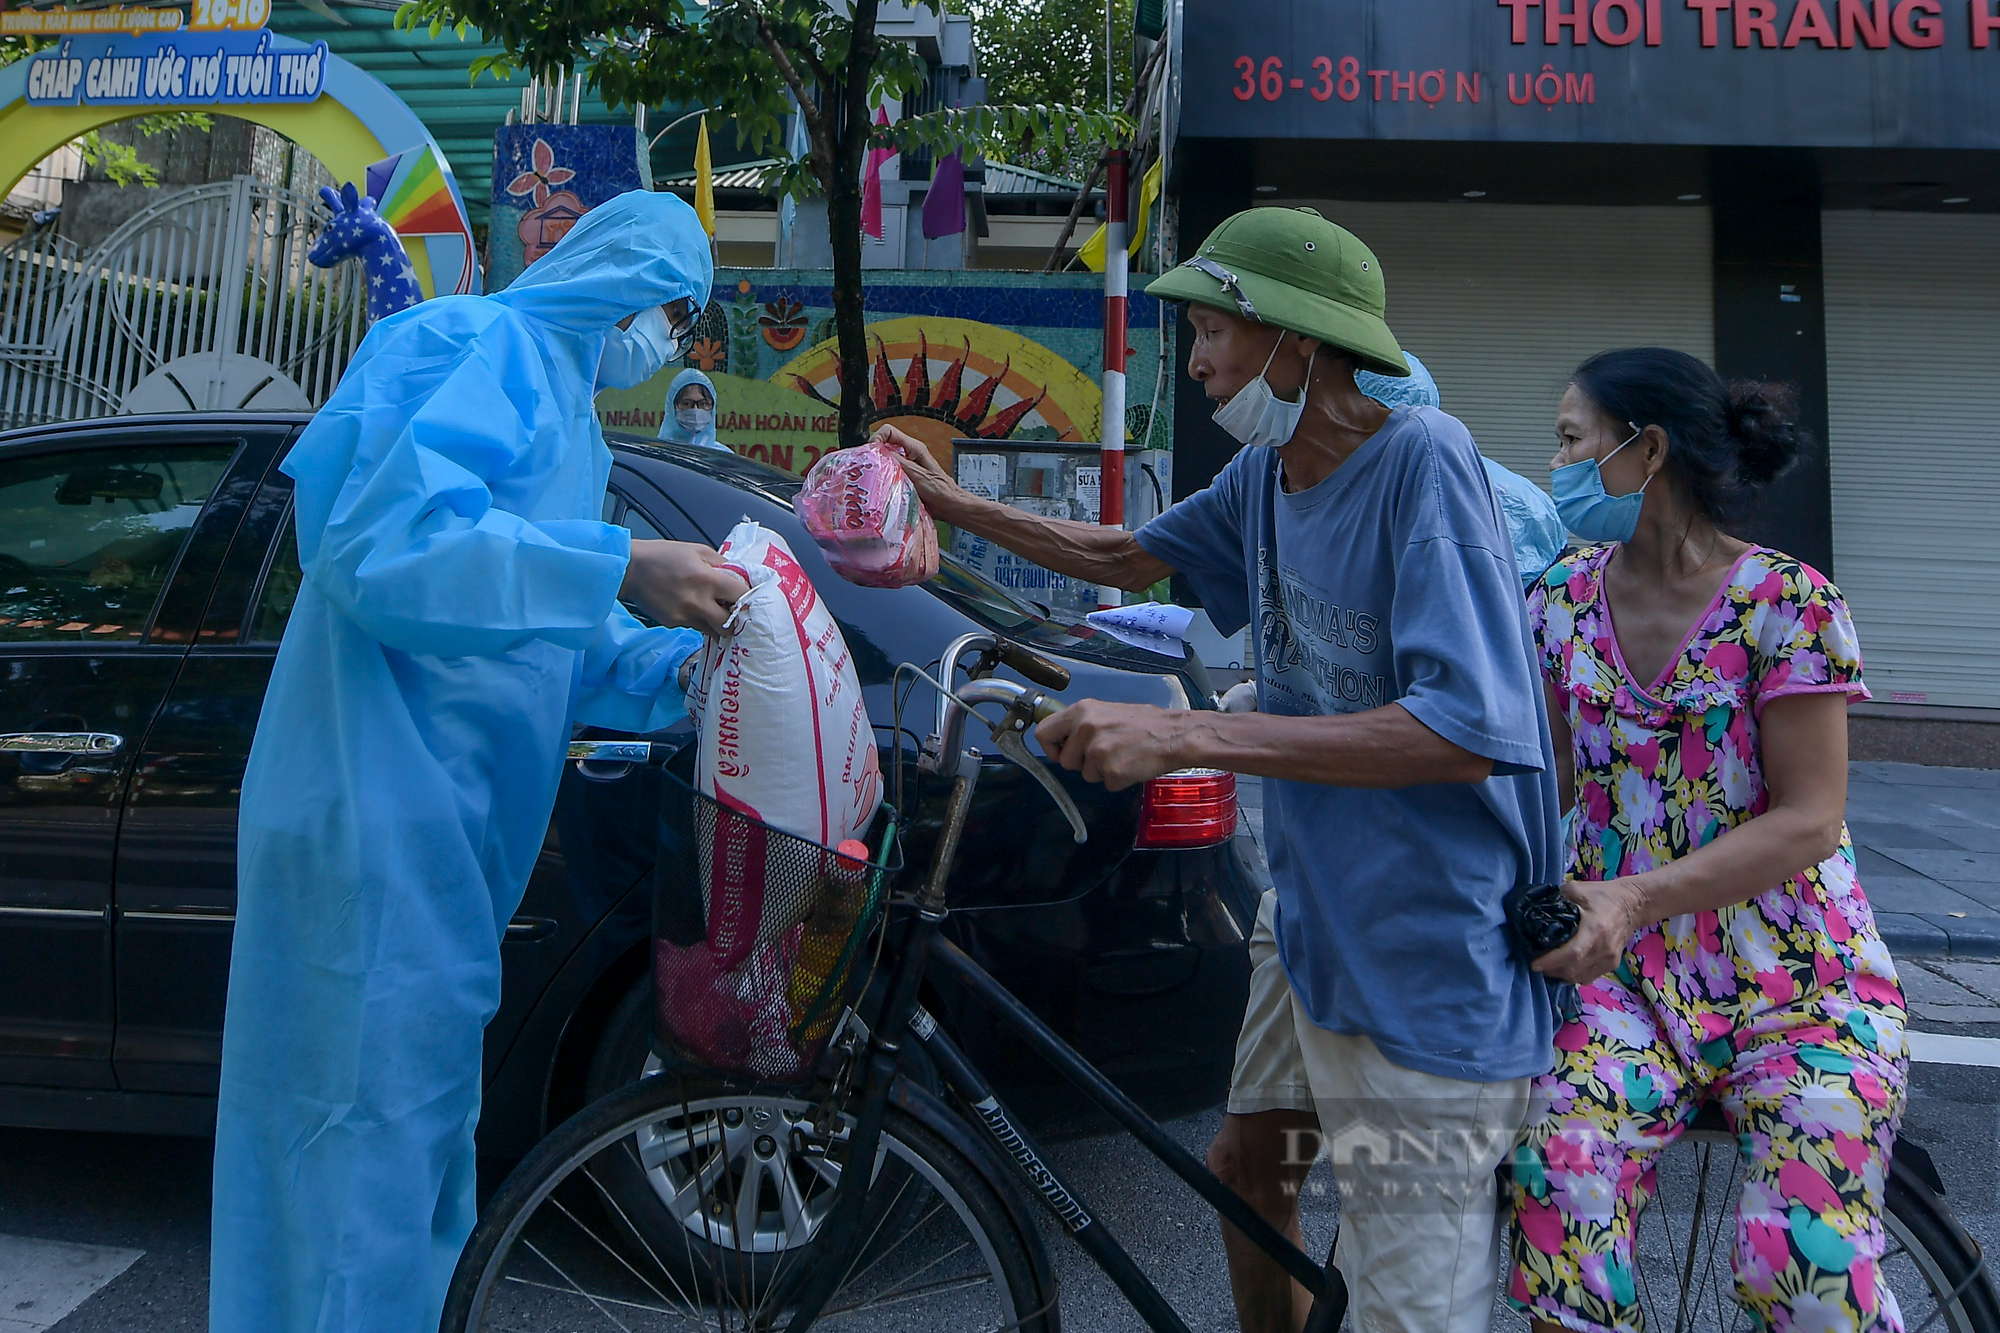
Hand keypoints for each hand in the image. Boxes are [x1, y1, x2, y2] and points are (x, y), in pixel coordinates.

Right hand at [621, 540, 749, 635]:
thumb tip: (738, 577)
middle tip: (736, 615)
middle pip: (730, 626)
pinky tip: (690, 607)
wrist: (630, 568)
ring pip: (712, 630)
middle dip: (736, 622)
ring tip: (713, 610)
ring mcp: (685, 617)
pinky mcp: (673, 624)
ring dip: (717, 623)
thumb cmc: (664, 555)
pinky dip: (698, 620)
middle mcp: (698, 602)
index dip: (749, 599)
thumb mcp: (698, 550)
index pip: (741, 596)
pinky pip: (694, 626)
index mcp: (708, 579)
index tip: (749, 599)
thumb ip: (721, 564)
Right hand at [872, 424, 973, 521]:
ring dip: (878, 469)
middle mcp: (908, 455)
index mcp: (914, 448)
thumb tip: (880, 452)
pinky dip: (882, 479)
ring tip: (875, 479)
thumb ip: (899, 463)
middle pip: (883, 446)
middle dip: (875, 455)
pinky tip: (882, 487)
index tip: (872, 452)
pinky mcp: (902, 479)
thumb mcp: (918, 475)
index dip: (877, 438)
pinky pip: (887, 474)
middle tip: (870, 468)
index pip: (889, 432)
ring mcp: (904, 467)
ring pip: (884, 461)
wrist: (949, 506)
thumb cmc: (940, 491)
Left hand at [1035, 700, 1193, 791]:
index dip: (1051, 747)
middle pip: (1065, 761)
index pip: (1043, 733)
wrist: (1174, 735)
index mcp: (1081, 711)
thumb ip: (1081, 724)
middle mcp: (1085, 730)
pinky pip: (1105, 784)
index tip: (1062, 752)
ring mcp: (1098, 752)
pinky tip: (1130, 764)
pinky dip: (1117, 779)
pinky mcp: (1111, 772)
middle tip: (1106, 751)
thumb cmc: (1144, 723)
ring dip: (1101, 771)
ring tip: (1122, 754)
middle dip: (1082, 762)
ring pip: (1085, 774)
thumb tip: (1062, 739)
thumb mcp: (1106, 712)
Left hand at [1531, 879, 1649, 983]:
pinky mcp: (1612, 964)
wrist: (1633, 904)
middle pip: (1573, 969)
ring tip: (1547, 966)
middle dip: (1551, 970)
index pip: (1572, 953)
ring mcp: (1610, 958)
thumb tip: (1534, 909)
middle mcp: (1603, 948)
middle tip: (1536, 963)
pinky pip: (1588, 977)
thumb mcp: (1576, 889)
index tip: (1535, 964)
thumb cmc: (1602, 895)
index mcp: (1595, 928)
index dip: (1552, 961)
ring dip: (1561, 975)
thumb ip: (1556, 899)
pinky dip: (1573, 976)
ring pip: (1580, 977)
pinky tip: (1563, 968)